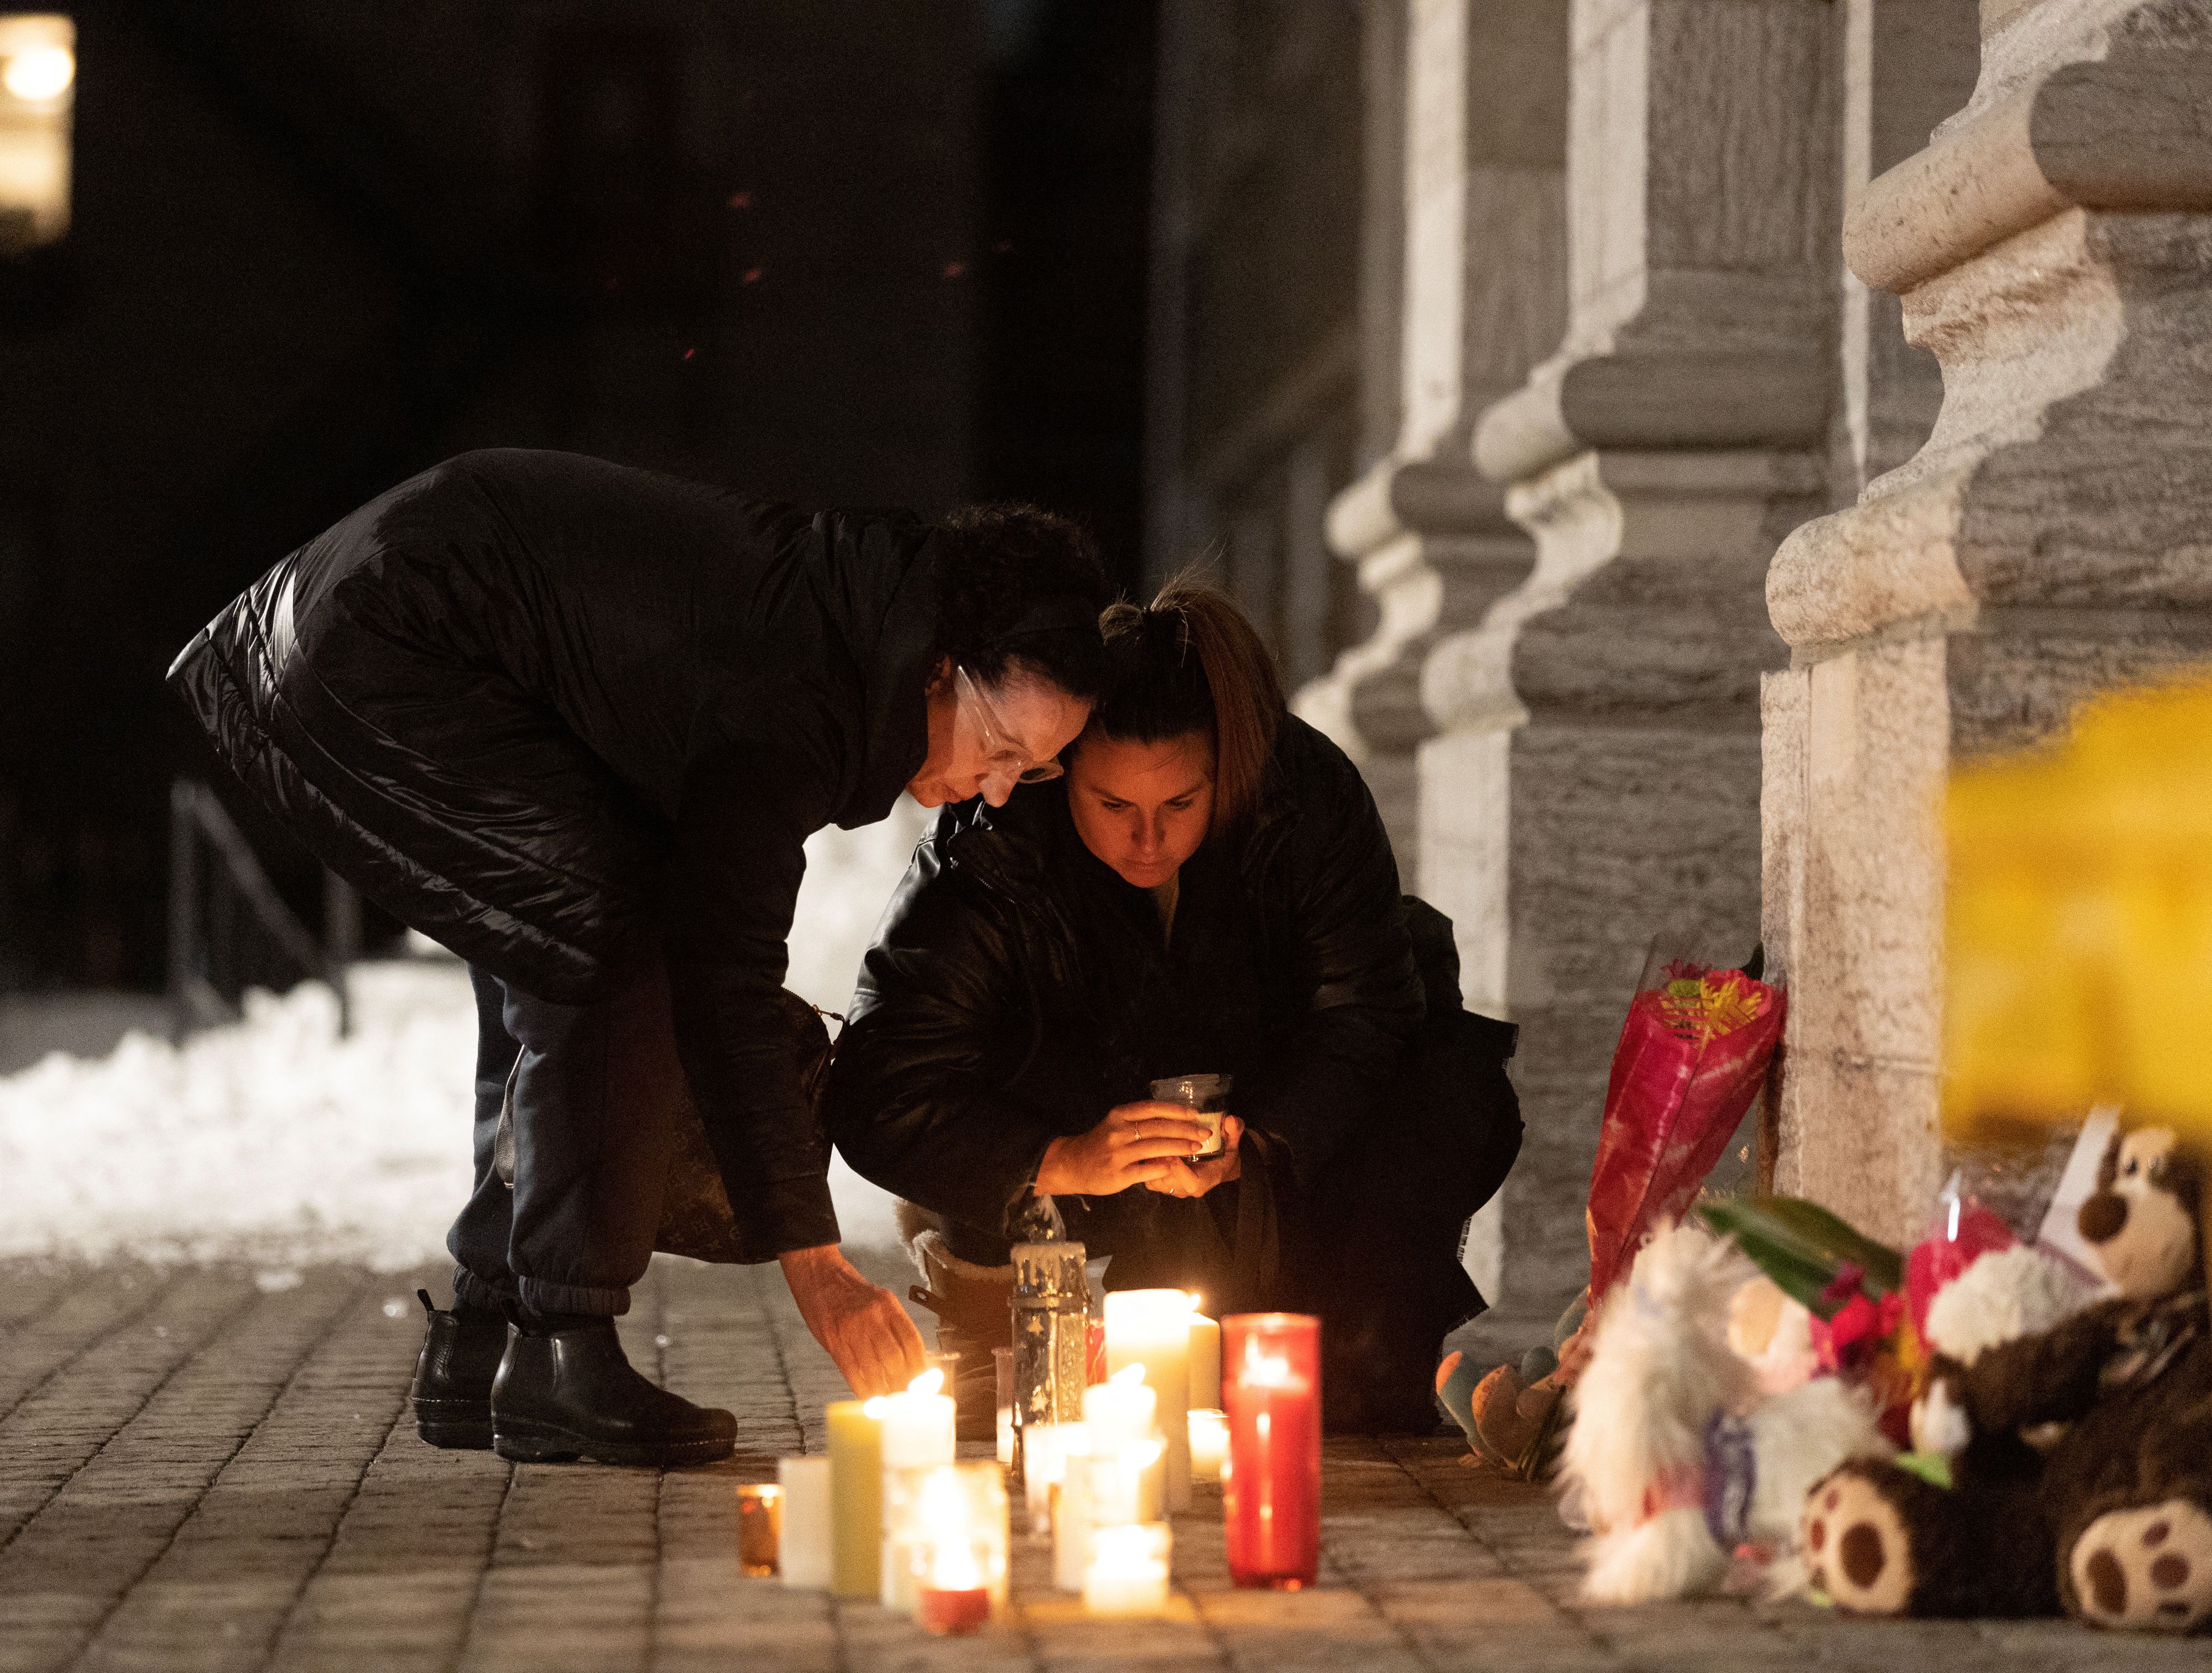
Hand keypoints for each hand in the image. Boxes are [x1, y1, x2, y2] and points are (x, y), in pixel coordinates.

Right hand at [778, 1243, 927, 1397]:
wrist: (817, 1274)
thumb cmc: (850, 1290)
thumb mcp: (878, 1300)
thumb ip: (892, 1326)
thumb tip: (910, 1361)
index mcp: (888, 1304)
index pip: (912, 1341)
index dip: (920, 1367)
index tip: (924, 1385)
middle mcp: (872, 1316)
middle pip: (895, 1359)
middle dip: (904, 1384)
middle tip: (908, 1399)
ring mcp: (851, 1329)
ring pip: (875, 1369)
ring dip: (884, 1390)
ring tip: (891, 1403)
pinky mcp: (833, 1340)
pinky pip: (853, 1372)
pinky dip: (864, 1390)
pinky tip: (870, 1399)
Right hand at [1035, 1100, 1211, 1195]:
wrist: (1072, 1164)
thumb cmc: (1101, 1142)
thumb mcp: (1116, 1123)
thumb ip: (1139, 1121)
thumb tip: (1174, 1119)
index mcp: (1119, 1115)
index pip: (1152, 1108)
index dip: (1176, 1110)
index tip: (1195, 1114)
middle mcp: (1118, 1131)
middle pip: (1159, 1128)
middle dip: (1186, 1130)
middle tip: (1204, 1133)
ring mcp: (1118, 1154)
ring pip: (1156, 1148)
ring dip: (1181, 1147)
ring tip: (1197, 1148)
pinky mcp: (1118, 1175)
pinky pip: (1147, 1170)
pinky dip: (1164, 1167)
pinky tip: (1177, 1166)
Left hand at [1144, 1115, 1244, 1198]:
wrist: (1217, 1167)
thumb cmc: (1224, 1155)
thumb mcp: (1233, 1143)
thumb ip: (1233, 1132)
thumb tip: (1232, 1120)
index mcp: (1205, 1180)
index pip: (1192, 1183)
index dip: (1180, 1171)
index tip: (1174, 1155)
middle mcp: (1187, 1189)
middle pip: (1169, 1182)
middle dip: (1160, 1164)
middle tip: (1154, 1146)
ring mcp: (1173, 1189)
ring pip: (1155, 1181)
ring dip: (1150, 1163)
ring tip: (1147, 1145)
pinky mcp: (1163, 1184)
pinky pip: (1150, 1178)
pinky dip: (1145, 1165)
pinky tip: (1145, 1149)